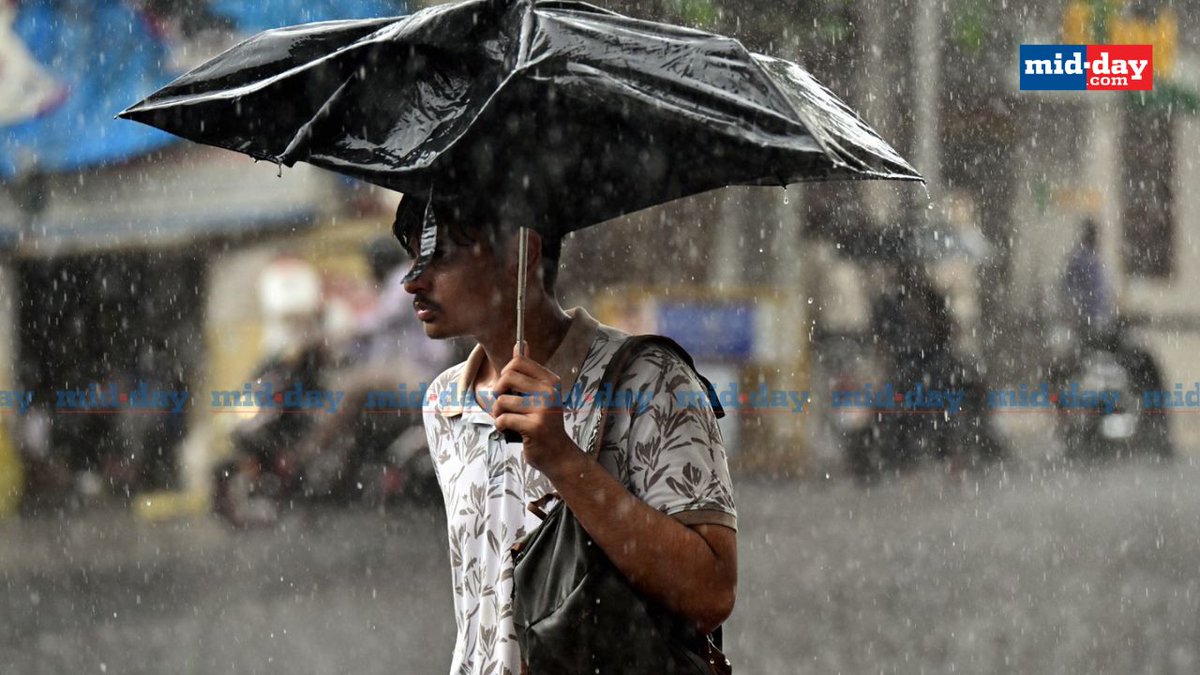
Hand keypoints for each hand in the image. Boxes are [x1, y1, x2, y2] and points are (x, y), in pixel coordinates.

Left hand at [492, 343, 584, 475]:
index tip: (509, 388)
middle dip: (498, 392)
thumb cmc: (544, 424)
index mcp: (550, 381)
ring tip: (509, 421)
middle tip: (505, 405)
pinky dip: (501, 426)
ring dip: (498, 413)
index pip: (518, 362)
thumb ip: (528, 372)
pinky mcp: (535, 426)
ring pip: (502, 400)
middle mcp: (549, 392)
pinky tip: (511, 431)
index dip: (506, 374)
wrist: (558, 453)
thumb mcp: (539, 394)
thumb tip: (521, 345)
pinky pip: (503, 419)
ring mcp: (543, 409)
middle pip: (507, 376)